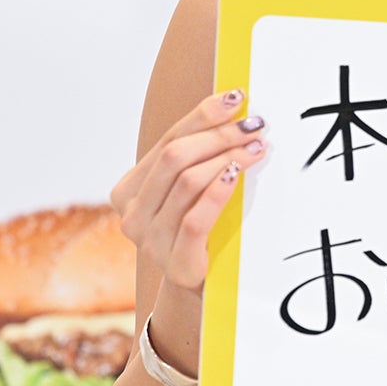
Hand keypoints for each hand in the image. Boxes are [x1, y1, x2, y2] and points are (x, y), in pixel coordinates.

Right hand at [110, 90, 269, 292]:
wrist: (203, 287)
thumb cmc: (201, 227)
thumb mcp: (191, 189)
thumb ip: (198, 156)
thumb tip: (235, 104)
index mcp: (129, 190)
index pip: (168, 140)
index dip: (203, 116)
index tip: (237, 98)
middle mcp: (131, 215)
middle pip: (175, 157)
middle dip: (219, 135)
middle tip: (255, 125)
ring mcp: (149, 242)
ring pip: (185, 183)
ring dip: (226, 158)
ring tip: (258, 147)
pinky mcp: (175, 264)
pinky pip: (194, 219)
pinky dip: (217, 192)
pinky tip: (237, 174)